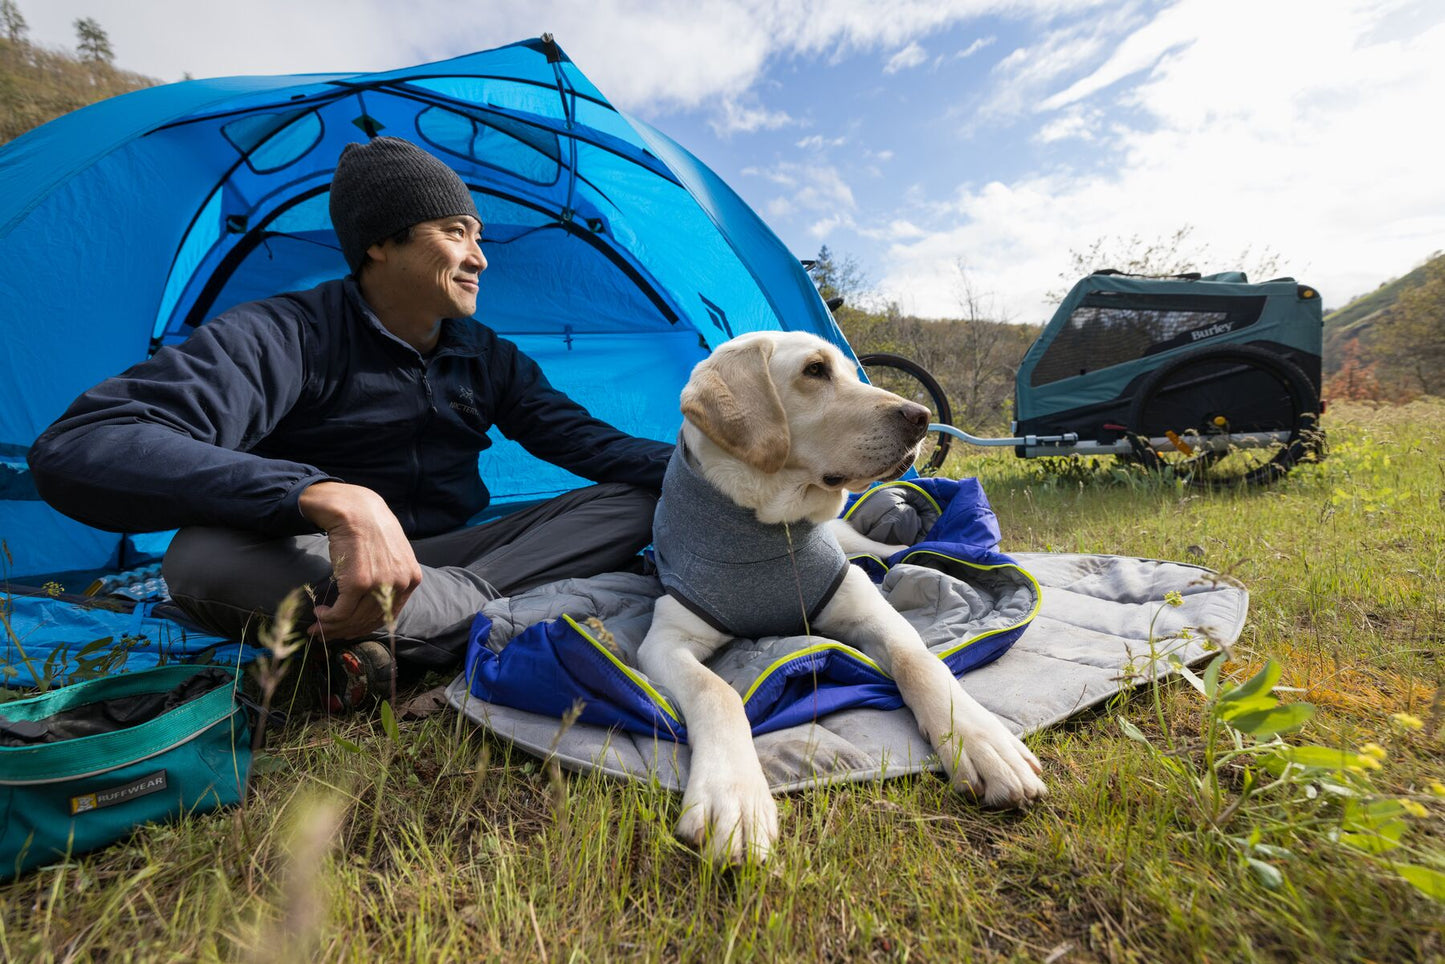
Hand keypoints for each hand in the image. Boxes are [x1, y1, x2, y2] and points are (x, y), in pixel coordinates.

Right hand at [299, 482, 422, 639]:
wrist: (355, 509)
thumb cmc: (369, 529)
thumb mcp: (392, 554)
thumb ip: (390, 578)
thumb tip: (372, 605)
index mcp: (412, 578)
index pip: (389, 615)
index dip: (366, 626)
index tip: (349, 629)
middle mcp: (400, 584)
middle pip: (370, 620)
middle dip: (346, 630)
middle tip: (327, 632)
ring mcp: (380, 584)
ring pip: (355, 619)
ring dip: (333, 626)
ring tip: (318, 625)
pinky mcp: (359, 583)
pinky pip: (342, 612)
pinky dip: (328, 618)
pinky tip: (320, 613)